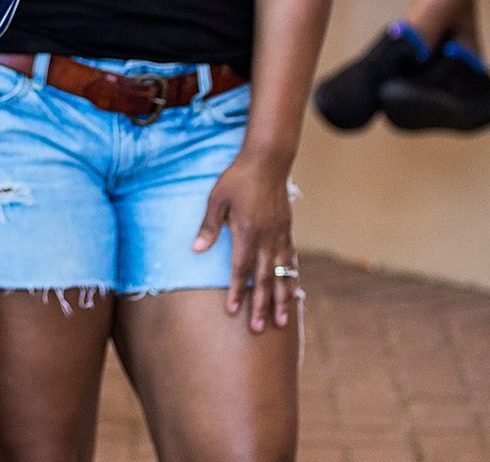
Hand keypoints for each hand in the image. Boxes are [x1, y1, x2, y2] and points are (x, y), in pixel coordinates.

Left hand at [192, 153, 298, 331]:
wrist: (267, 162)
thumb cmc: (237, 179)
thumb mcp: (216, 199)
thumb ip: (209, 226)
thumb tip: (196, 250)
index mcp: (247, 232)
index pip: (241, 269)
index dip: (237, 291)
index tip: (233, 311)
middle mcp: (267, 239)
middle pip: (264, 278)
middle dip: (260, 305)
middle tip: (258, 328)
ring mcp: (280, 236)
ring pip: (282, 274)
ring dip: (282, 299)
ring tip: (283, 321)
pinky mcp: (288, 231)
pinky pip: (291, 261)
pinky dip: (292, 279)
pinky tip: (293, 292)